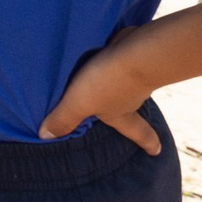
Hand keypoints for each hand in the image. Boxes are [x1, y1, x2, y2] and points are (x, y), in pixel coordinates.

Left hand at [39, 41, 159, 151]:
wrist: (135, 50)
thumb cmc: (107, 83)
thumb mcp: (80, 103)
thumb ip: (63, 118)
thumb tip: (45, 137)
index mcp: (122, 115)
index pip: (137, 133)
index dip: (147, 142)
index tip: (157, 151)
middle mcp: (132, 98)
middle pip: (132, 109)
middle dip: (130, 113)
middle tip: (129, 116)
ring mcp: (134, 77)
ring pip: (127, 85)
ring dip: (121, 85)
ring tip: (111, 83)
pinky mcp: (132, 57)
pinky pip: (123, 64)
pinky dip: (118, 64)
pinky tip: (108, 57)